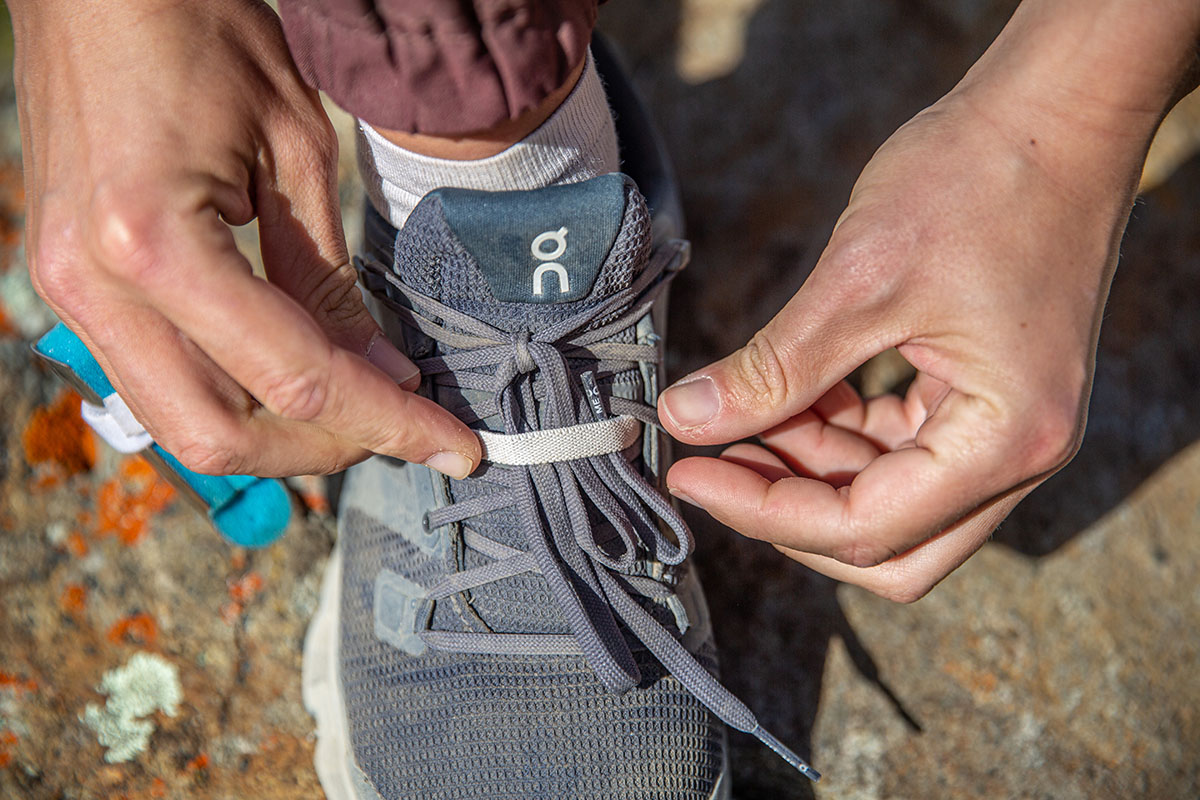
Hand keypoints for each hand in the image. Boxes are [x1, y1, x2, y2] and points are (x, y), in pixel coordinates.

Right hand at [13, 0, 479, 477]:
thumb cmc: (199, 30)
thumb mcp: (294, 149)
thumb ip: (325, 281)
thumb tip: (375, 372)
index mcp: (155, 245)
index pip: (297, 377)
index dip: (388, 422)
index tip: (454, 447)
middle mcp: (95, 287)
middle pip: (223, 434)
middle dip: (328, 446)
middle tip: (405, 426)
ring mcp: (68, 292)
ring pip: (182, 423)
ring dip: (281, 435)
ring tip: (359, 406)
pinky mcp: (69, 286)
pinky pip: (156, 379)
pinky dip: (234, 394)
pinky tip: (295, 375)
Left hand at [658, 0, 1198, 601]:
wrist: (1056, 112)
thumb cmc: (978, 181)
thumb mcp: (861, 281)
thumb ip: (775, 367)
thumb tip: (685, 420)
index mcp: (1007, 438)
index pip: (867, 527)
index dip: (763, 511)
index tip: (687, 473)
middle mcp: (1020, 453)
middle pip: (889, 544)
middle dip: (791, 514)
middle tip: (713, 465)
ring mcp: (1007, 428)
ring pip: (891, 501)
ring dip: (808, 472)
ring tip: (737, 416)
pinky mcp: (985, 397)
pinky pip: (901, 450)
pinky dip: (838, 436)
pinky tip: (786, 396)